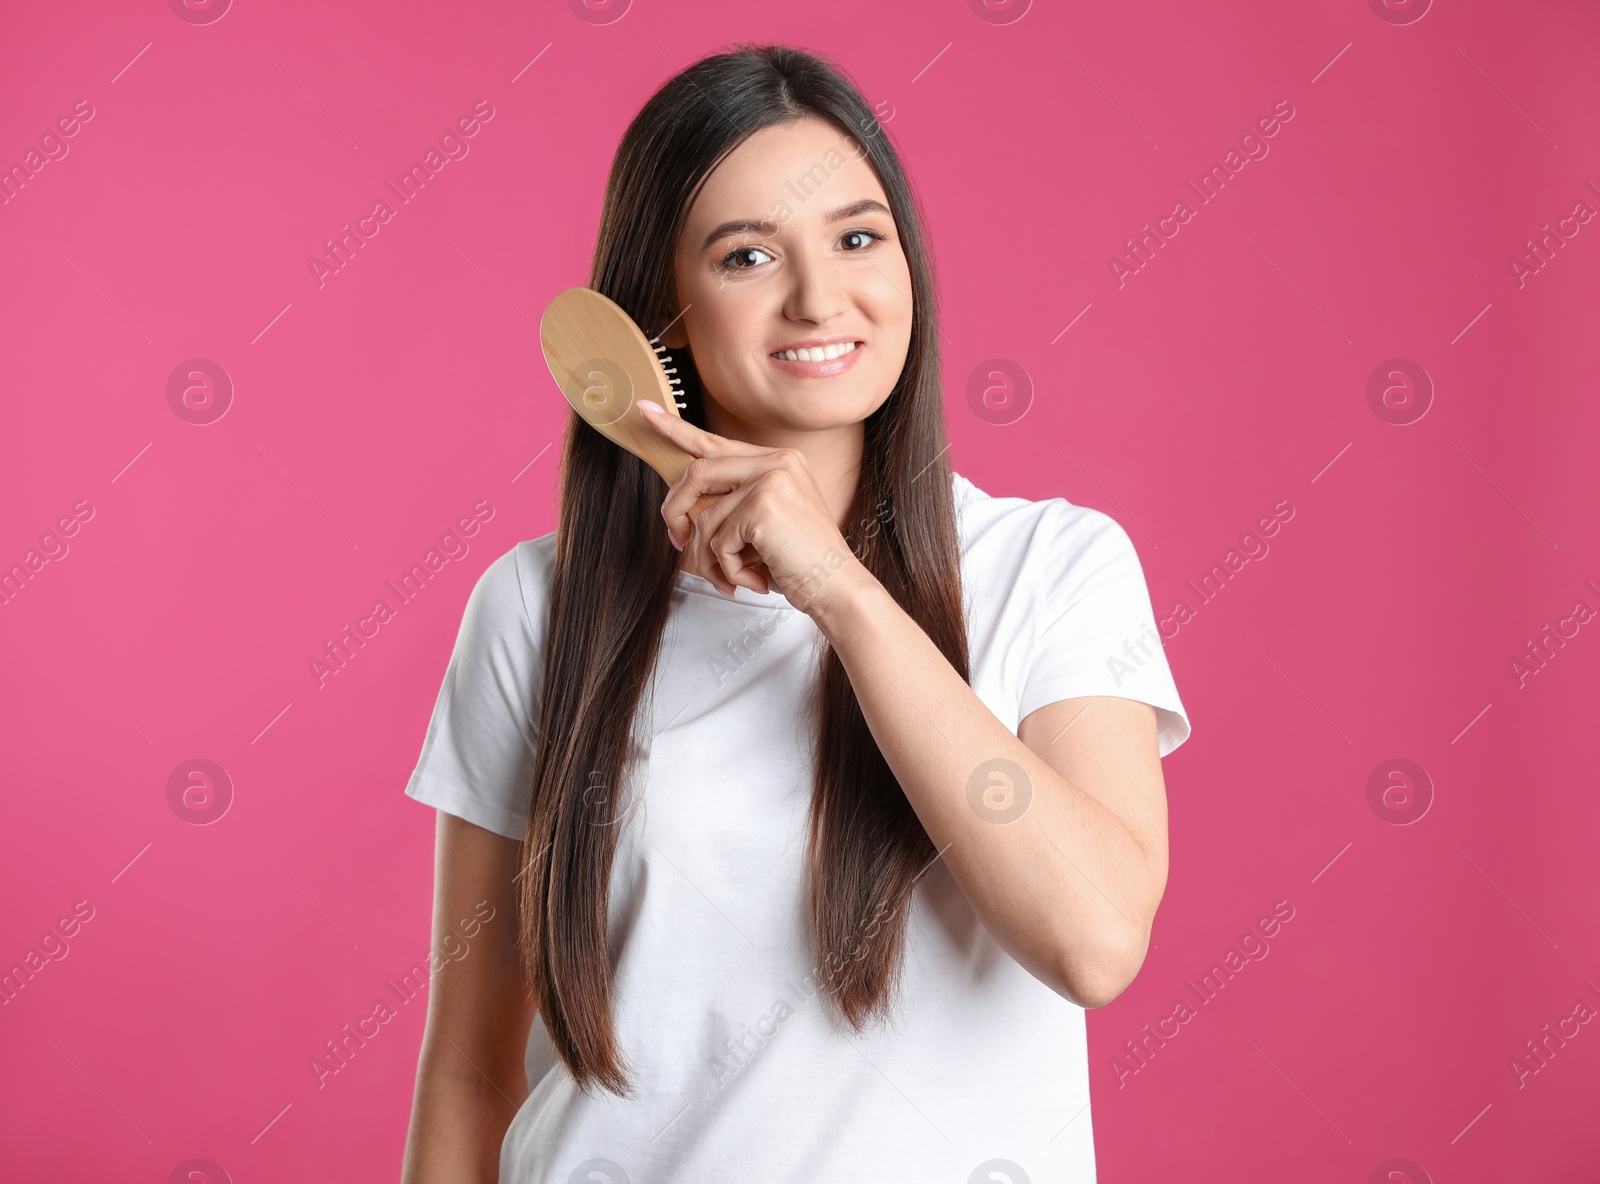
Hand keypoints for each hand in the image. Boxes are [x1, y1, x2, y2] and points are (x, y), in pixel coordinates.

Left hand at [638, 401, 856, 612]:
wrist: (837, 587)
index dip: (677, 430)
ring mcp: (772, 480)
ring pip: (705, 516)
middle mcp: (777, 461)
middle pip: (698, 473)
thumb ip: (730, 505)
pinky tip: (754, 579)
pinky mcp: (764, 506)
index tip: (644, 412)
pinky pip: (719, 541)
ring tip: (732, 576)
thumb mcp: (762, 525)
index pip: (717, 443)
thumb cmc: (799, 563)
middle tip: (676, 541)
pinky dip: (728, 569)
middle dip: (676, 510)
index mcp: (778, 460)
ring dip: (709, 557)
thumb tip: (680, 510)